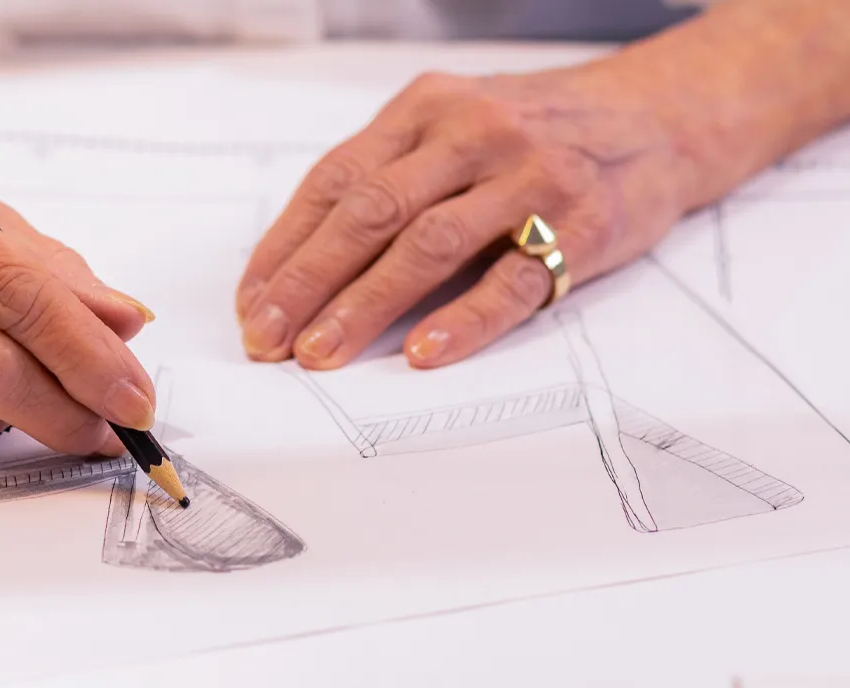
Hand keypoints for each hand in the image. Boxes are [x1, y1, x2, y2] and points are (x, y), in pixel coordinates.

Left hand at [236, 66, 699, 369]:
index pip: (335, 182)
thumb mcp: (452, 127)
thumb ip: (386, 178)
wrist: (661, 114)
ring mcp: (528, 176)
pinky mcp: (581, 224)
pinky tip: (423, 351)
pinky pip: (513, 279)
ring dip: (365, 305)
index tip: (251, 304)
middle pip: (370, 212)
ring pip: (428, 243)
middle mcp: (470, 133)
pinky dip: (463, 318)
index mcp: (424, 109)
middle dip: (307, 281)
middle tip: (268, 339)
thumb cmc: (534, 132)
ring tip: (322, 354)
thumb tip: (298, 265)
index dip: (285, 247)